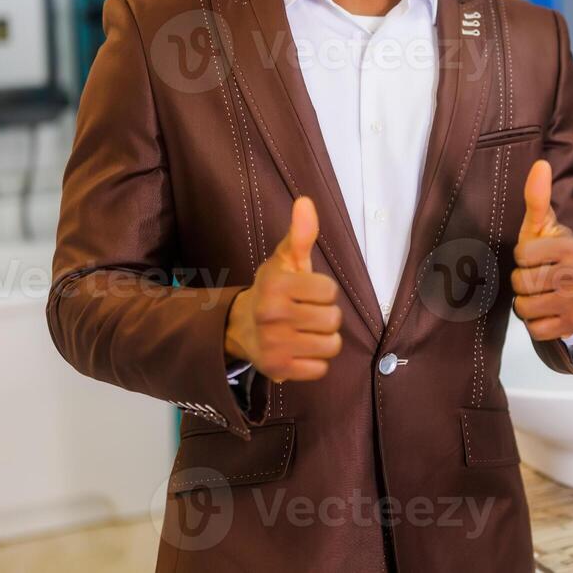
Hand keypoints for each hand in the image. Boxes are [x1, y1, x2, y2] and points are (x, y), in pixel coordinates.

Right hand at [224, 197, 343, 381]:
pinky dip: (315, 361)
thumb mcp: (285, 260)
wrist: (240, 326)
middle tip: (305, 314)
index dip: (323, 292)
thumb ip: (300, 234)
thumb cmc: (273, 290)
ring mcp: (273, 345)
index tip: (307, 292)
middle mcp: (271, 315)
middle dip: (325, 316)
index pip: (330, 292)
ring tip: (304, 332)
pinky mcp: (277, 369)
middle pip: (333, 320)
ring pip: (331, 345)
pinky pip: (320, 369)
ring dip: (323, 339)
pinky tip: (299, 350)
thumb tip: (306, 202)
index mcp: (276, 285)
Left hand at [511, 159, 572, 340]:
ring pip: (525, 308)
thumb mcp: (542, 226)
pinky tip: (547, 311)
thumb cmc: (550, 254)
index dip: (522, 257)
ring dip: (527, 303)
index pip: (522, 256)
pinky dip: (536, 323)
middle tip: (538, 277)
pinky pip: (535, 329)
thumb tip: (540, 164)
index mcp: (570, 246)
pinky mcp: (572, 326)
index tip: (535, 256)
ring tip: (541, 293)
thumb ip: (537, 198)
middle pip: (522, 283)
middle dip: (523, 282)